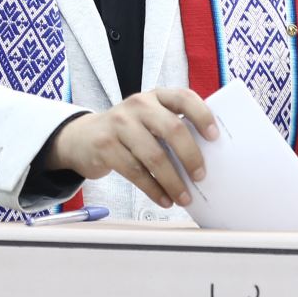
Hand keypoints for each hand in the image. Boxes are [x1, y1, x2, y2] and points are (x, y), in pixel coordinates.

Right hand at [48, 88, 218, 208]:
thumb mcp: (148, 119)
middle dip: (190, 156)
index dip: (202, 116)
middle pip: (172, 129)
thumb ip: (173, 126)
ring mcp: (119, 124)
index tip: (215, 137)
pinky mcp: (106, 146)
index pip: (183, 98)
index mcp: (156, 96)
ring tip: (184, 197)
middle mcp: (138, 105)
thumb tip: (209, 156)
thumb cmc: (128, 131)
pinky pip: (136, 172)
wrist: (83, 138)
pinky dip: (154, 190)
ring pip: (154, 156)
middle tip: (200, 176)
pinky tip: (164, 200)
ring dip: (173, 181)